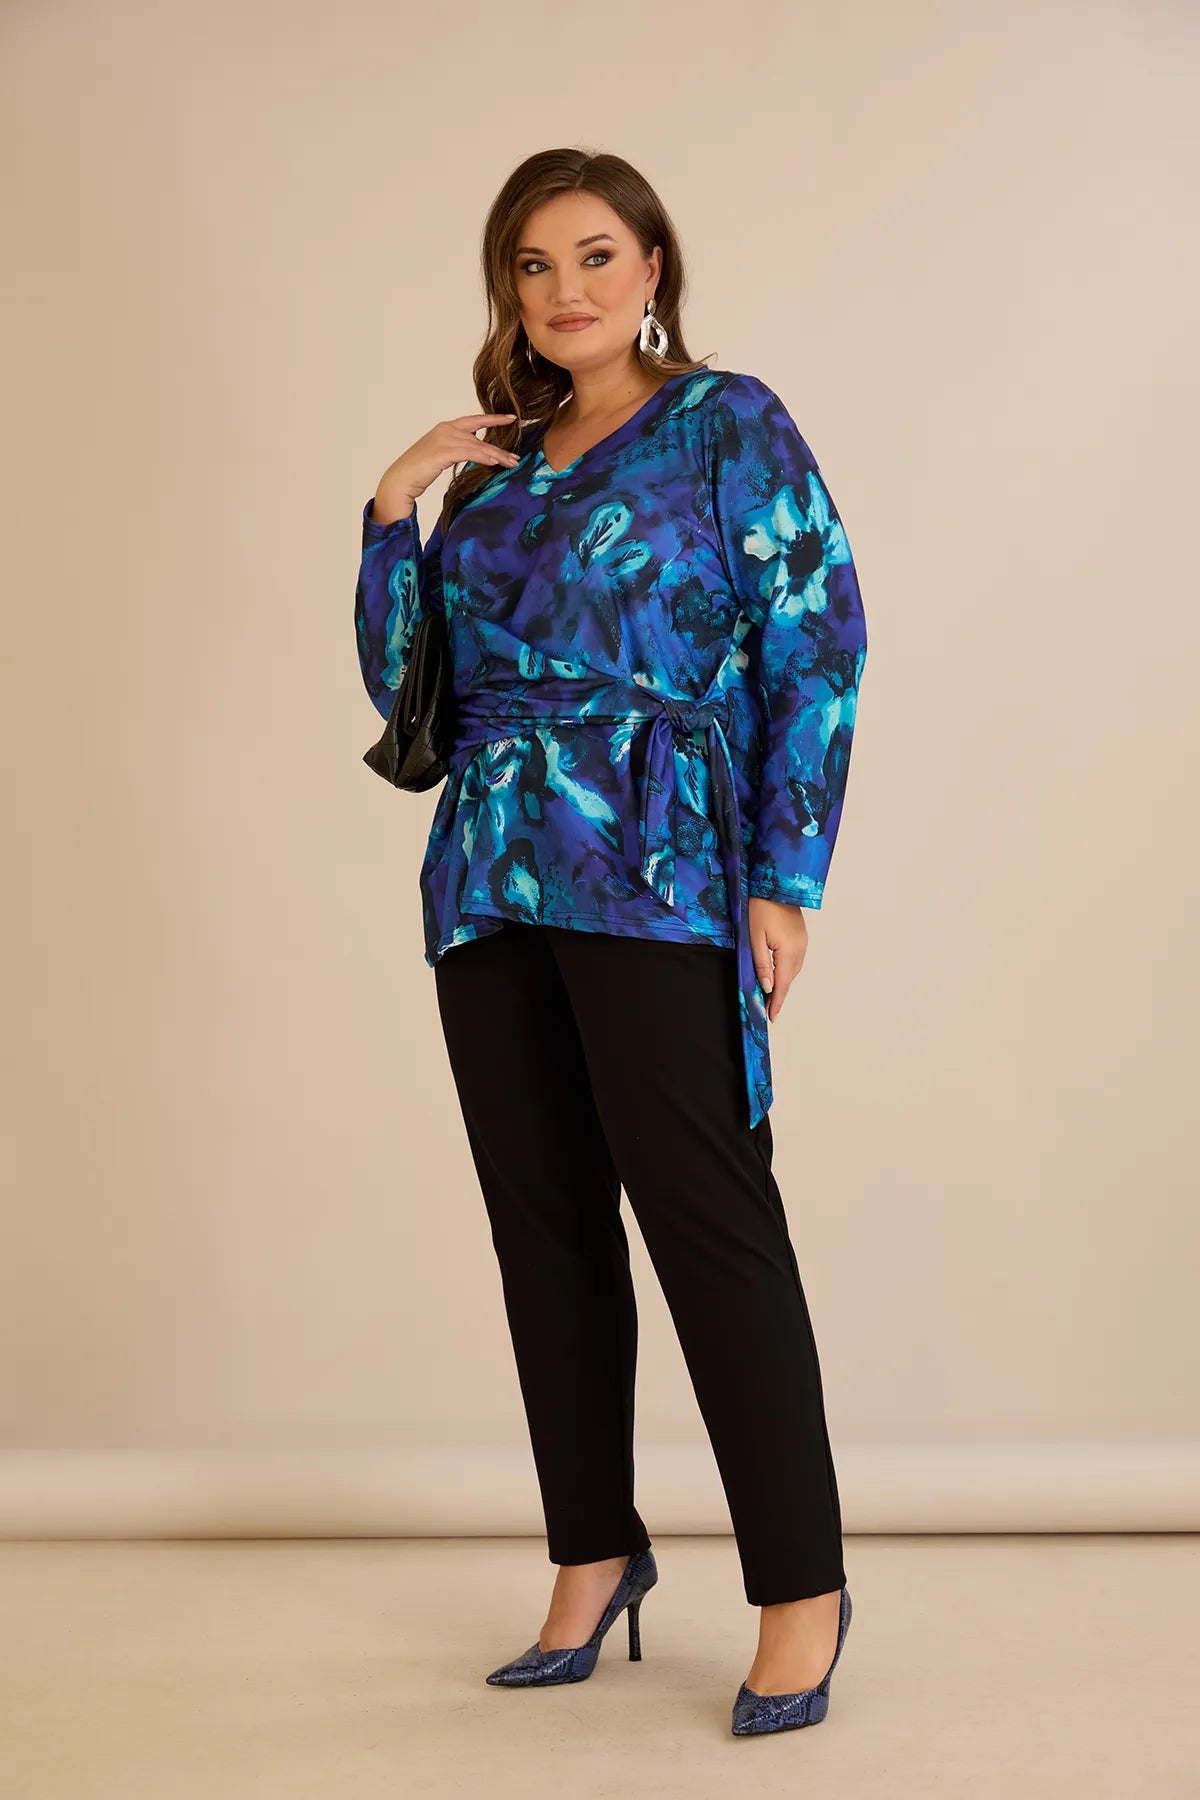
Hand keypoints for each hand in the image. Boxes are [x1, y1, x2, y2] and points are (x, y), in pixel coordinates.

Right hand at [374, 410, 522, 519]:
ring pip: (477, 445)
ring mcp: (444, 439)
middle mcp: (446, 429)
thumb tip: (476, 455)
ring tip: (510, 464)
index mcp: (445, 428)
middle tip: (515, 456)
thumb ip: (457, 450)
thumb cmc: (418, 471)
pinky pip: (470, 453)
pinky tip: (495, 463)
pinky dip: (484, 457)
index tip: (511, 418)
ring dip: (496, 456)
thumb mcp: (441, 456)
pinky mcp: (443, 452)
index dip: (493, 419)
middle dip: (499, 446)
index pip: (474, 420)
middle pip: (479, 435)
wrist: (400, 480)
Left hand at [748, 895, 808, 1022]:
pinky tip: (778, 972)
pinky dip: (787, 969)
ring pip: (794, 969)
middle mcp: (800, 948)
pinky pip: (795, 959)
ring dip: (784, 981)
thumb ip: (761, 964)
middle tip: (768, 1008)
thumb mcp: (754, 938)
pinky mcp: (801, 936)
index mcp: (789, 951)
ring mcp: (803, 941)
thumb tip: (768, 987)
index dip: (777, 1002)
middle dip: (780, 994)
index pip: (783, 984)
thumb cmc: (760, 907)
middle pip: (790, 978)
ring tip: (771, 993)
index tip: (772, 1017)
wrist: (775, 884)